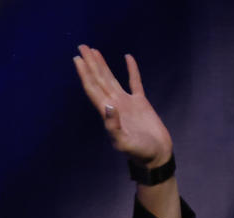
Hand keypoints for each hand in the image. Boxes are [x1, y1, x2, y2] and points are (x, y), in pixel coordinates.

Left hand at [73, 45, 171, 167]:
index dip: (84, 73)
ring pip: (111, 79)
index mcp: (107, 113)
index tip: (77, 59)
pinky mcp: (141, 103)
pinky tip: (127, 58)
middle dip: (90, 64)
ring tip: (95, 51)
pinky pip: (135, 82)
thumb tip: (108, 106)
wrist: (156, 155)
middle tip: (81, 47)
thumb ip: (114, 126)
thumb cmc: (139, 152)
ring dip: (103, 65)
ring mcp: (127, 103)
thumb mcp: (124, 142)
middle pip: (98, 79)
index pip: (92, 88)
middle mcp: (114, 105)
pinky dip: (131, 70)